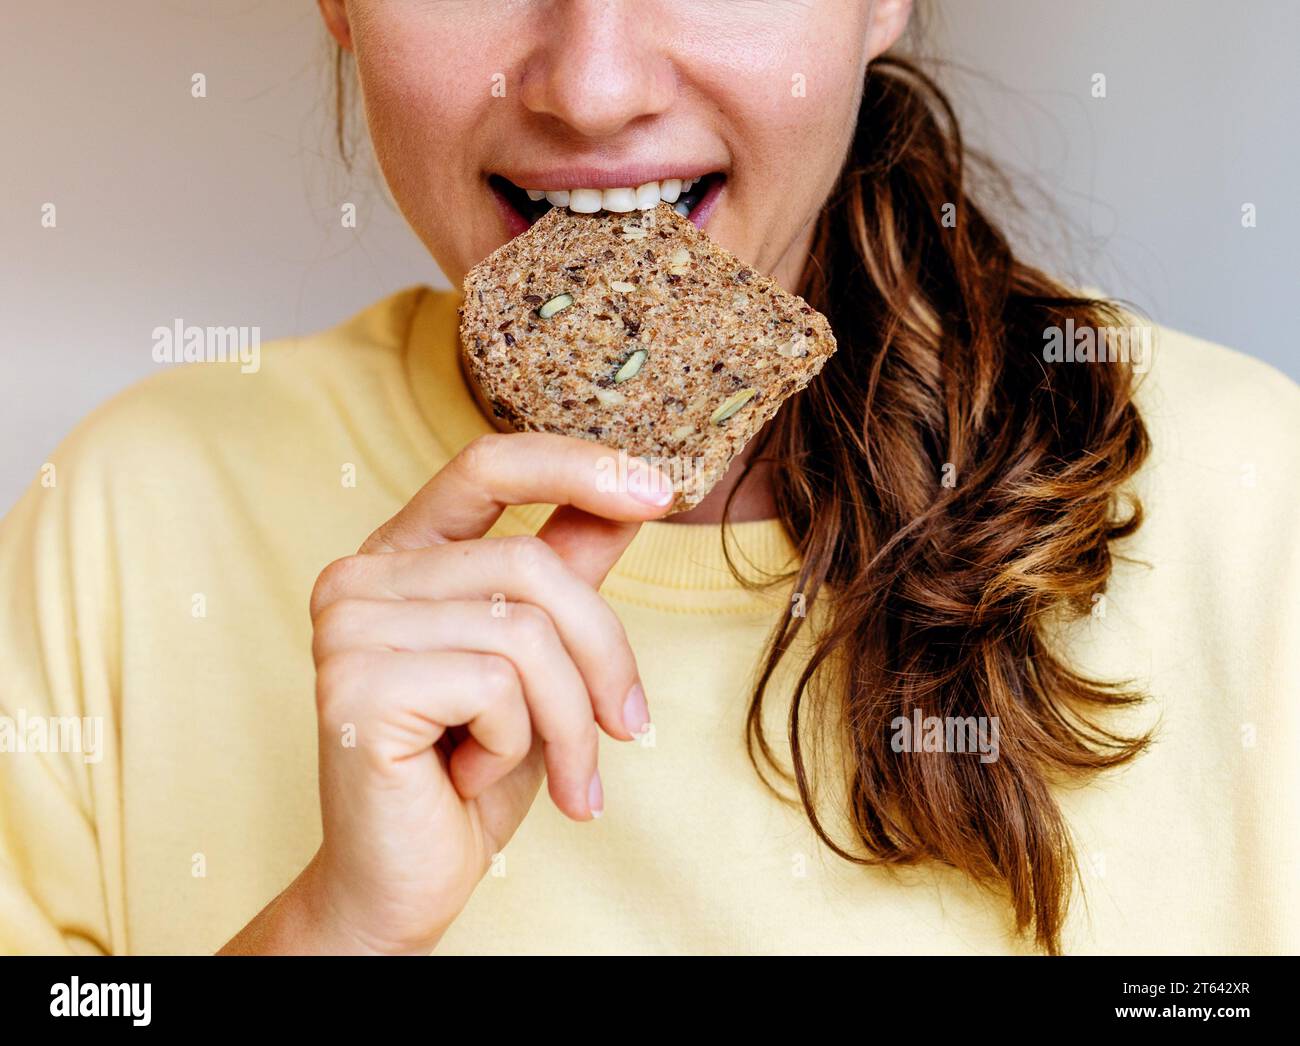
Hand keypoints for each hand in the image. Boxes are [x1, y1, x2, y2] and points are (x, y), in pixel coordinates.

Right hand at [291, 433, 671, 953]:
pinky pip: (496, 685)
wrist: (407, 882)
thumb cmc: (472, 770)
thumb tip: (630, 496)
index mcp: (402, 555)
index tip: (659, 490)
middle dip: (603, 656)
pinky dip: (516, 744)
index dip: (575, 464)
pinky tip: (473, 777)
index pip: (487, 466)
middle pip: (532, 567)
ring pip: (525, 632)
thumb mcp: (540, 662)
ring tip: (568, 775)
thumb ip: (568, 574)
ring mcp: (348, 626)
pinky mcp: (354, 685)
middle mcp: (361, 576)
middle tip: (626, 729)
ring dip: (570, 719)